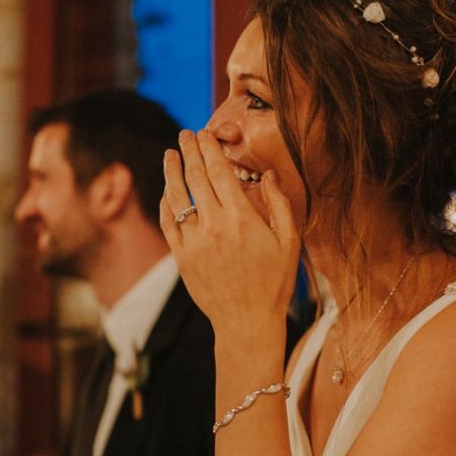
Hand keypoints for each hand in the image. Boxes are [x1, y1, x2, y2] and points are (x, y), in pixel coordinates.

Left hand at [160, 129, 299, 339]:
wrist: (247, 322)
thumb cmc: (273, 283)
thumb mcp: (289, 242)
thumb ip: (280, 204)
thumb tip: (269, 175)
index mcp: (241, 218)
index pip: (219, 171)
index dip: (209, 148)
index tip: (204, 134)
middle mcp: (214, 225)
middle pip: (195, 177)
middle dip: (188, 151)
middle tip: (184, 135)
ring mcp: (194, 242)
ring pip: (176, 197)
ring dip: (171, 171)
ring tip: (169, 155)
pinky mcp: (181, 258)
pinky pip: (168, 223)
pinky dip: (166, 203)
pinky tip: (167, 191)